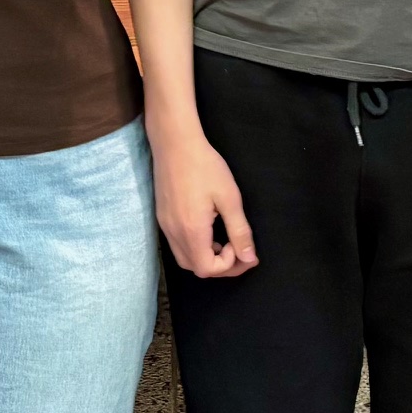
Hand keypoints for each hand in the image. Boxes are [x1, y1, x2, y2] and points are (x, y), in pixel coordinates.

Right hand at [152, 130, 257, 278]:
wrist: (174, 143)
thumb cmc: (205, 167)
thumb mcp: (229, 198)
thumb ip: (239, 231)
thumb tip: (249, 258)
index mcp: (192, 230)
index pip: (208, 268)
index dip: (229, 265)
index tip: (240, 244)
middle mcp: (174, 232)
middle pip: (195, 268)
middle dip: (219, 266)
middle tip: (237, 250)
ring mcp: (165, 225)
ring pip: (184, 258)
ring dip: (205, 257)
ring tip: (222, 241)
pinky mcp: (161, 217)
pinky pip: (177, 244)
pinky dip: (194, 247)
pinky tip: (207, 229)